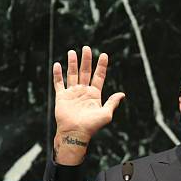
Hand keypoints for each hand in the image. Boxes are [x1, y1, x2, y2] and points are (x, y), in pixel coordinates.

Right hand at [53, 46, 124, 164]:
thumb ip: (112, 102)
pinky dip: (58, 74)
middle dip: (86, 60)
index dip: (101, 66)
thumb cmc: (91, 126)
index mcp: (95, 94)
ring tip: (72, 52)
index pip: (99, 76)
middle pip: (85, 72)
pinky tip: (58, 65)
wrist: (75, 133)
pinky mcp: (62, 96)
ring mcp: (72, 93)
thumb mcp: (106, 114)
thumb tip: (122, 94)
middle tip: (87, 48)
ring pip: (72, 74)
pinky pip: (59, 83)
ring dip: (72, 63)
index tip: (104, 55)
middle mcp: (83, 91)